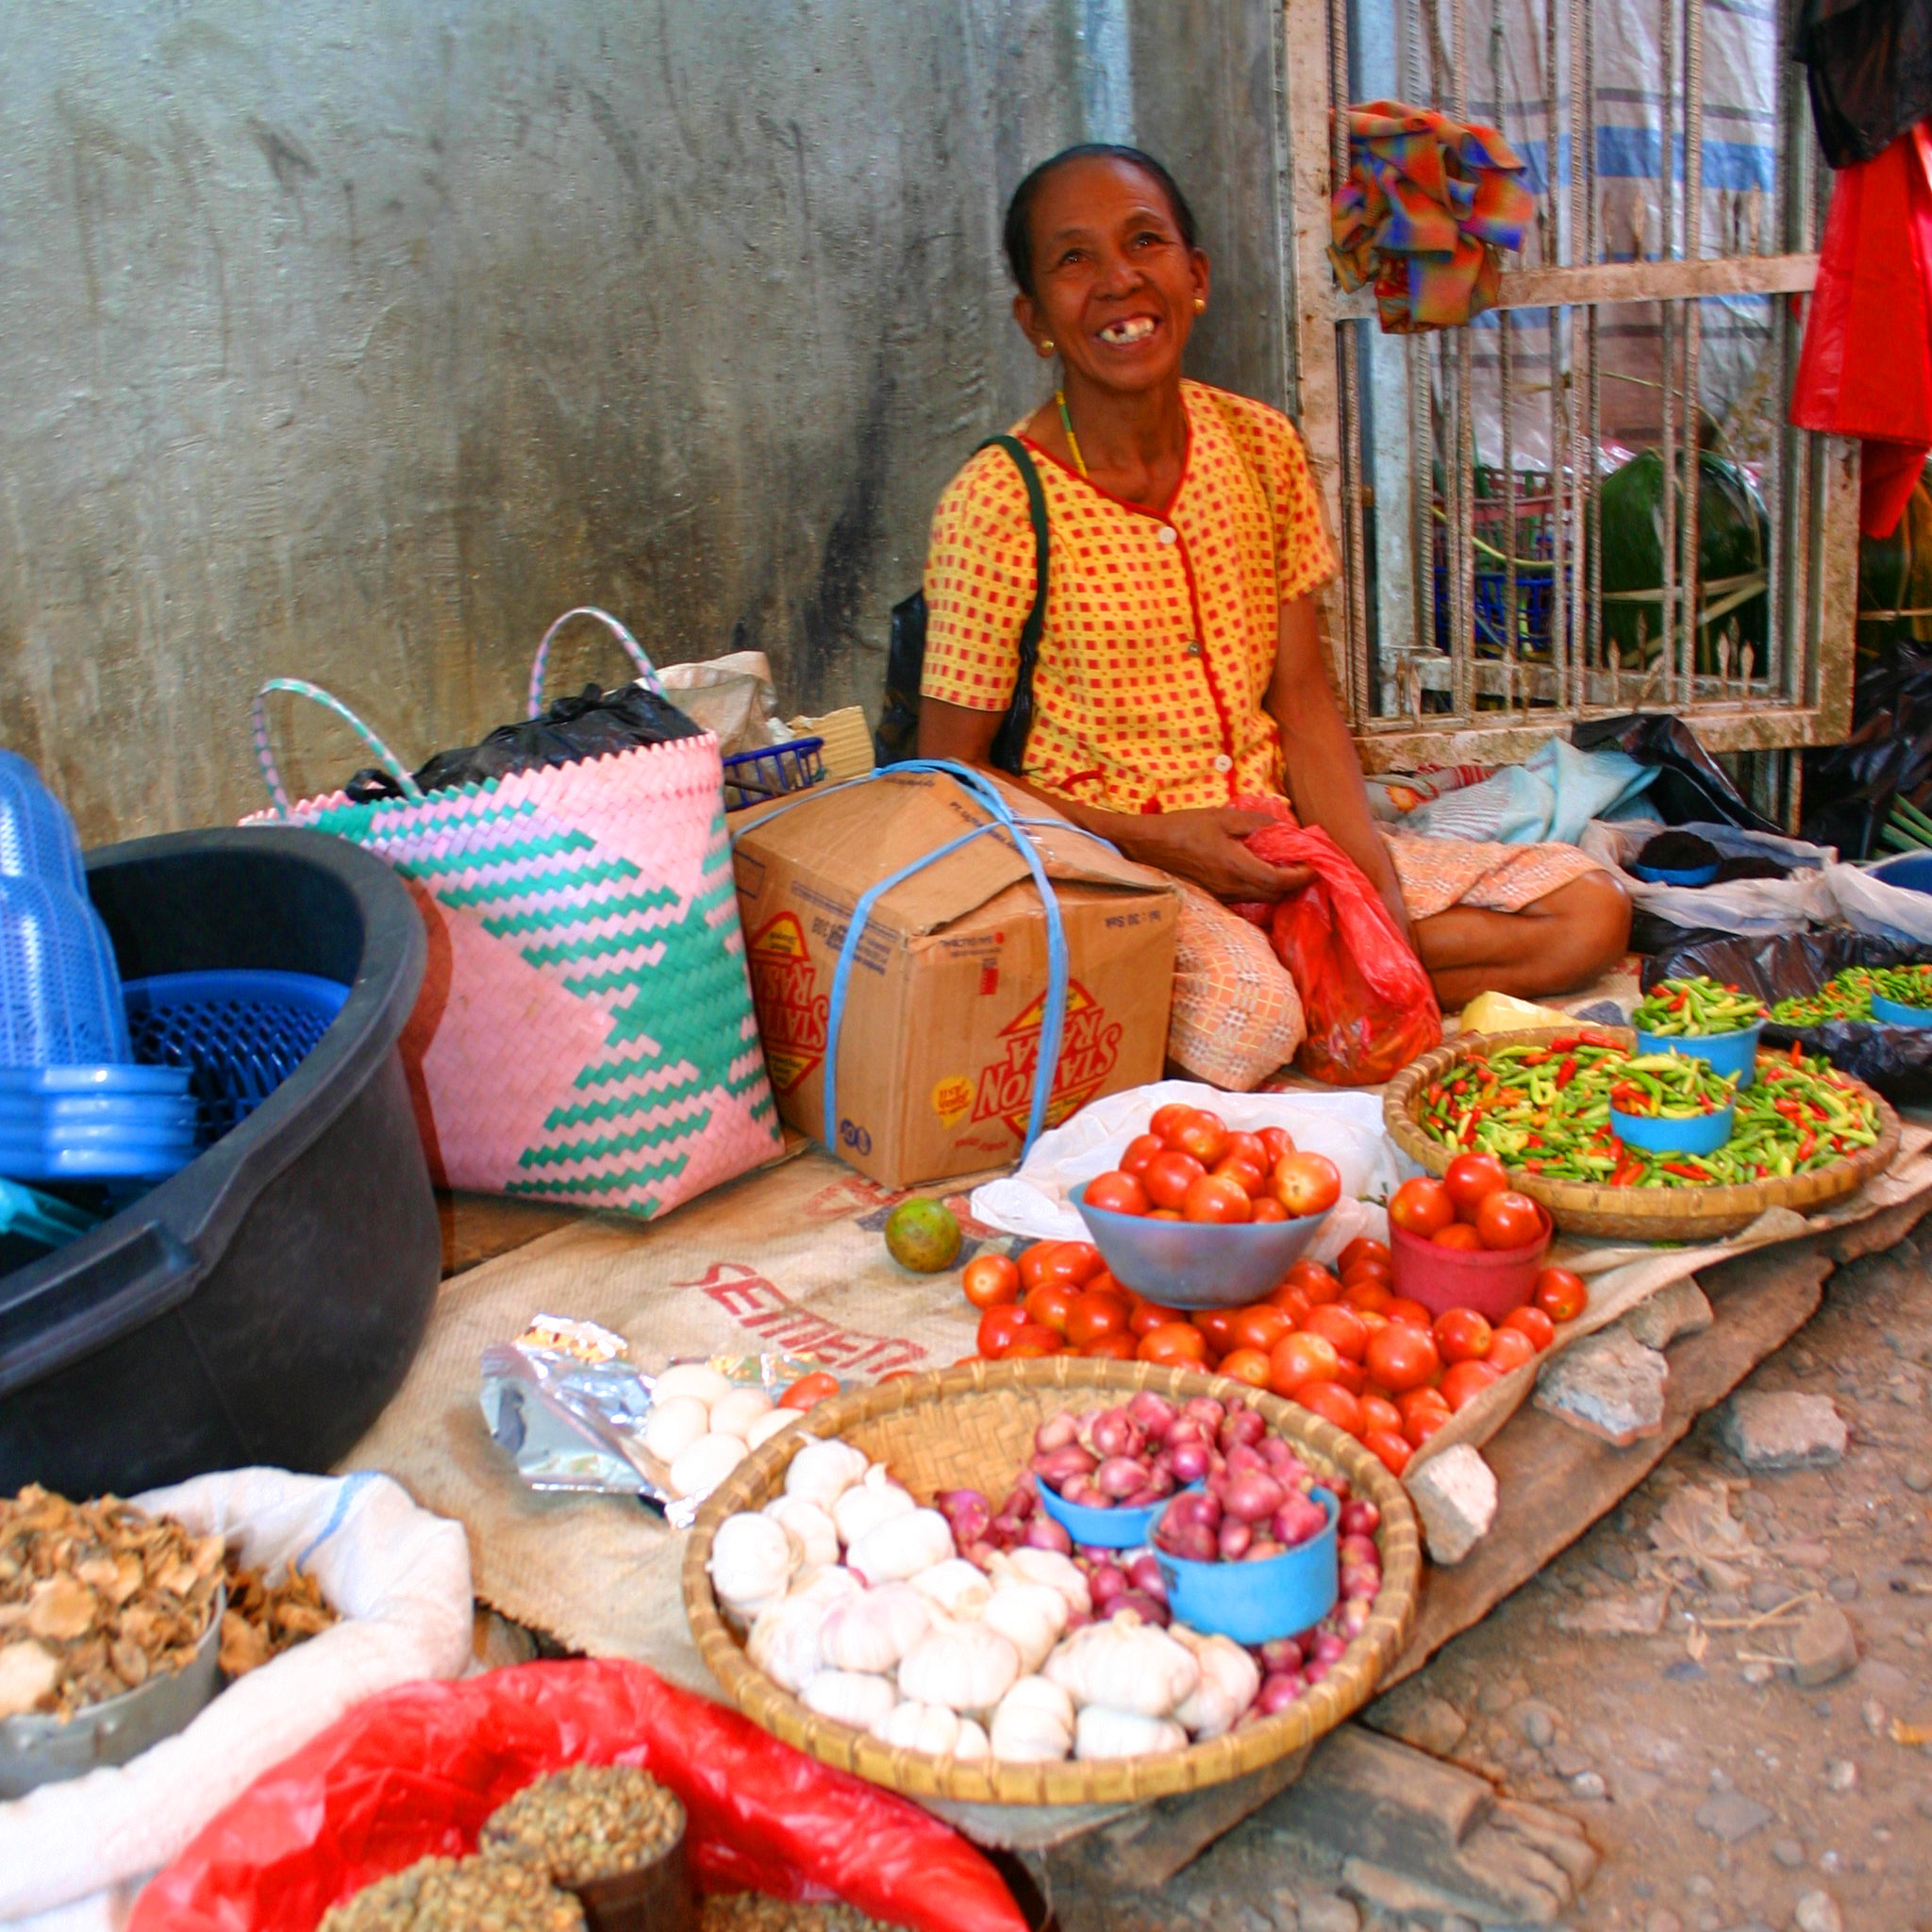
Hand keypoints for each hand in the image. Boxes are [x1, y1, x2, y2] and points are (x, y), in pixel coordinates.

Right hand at [1118, 808, 1314, 901]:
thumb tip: (1282, 826)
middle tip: (1306, 866)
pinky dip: (1261, 888)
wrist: (1148, 846)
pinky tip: (1262, 873)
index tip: (1315, 864)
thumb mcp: (1222, 816)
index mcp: (1237, 866)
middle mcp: (1233, 887)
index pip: (1280, 880)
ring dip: (1279, 887)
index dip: (1302, 875)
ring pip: (1261, 898)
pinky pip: (1246, 897)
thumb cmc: (1184, 828)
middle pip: (1275, 894)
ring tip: (1288, 869)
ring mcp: (1223, 895)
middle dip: (1295, 884)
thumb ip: (1256, 822)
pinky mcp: (1214, 895)